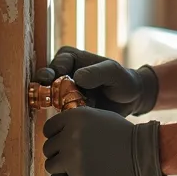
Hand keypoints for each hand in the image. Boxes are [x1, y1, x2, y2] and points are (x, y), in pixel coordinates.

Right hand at [35, 46, 158, 116]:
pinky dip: (65, 117)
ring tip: (75, 108)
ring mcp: (63, 92)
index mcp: (69, 57)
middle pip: (46, 83)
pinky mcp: (66, 108)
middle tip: (55, 100)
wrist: (131, 99)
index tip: (51, 82)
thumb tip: (77, 77)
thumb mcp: (114, 72)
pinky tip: (77, 118)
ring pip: (51, 100)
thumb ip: (98, 72)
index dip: (51, 75)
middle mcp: (62, 73)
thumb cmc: (123, 80)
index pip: (55, 66)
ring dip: (60, 107)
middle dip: (49, 93)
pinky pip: (59, 113)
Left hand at [42, 106, 164, 175]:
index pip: (48, 129)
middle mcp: (71, 137)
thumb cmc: (122, 134)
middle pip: (48, 150)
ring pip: (51, 168)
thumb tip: (52, 134)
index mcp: (75, 117)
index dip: (56, 137)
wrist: (144, 153)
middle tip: (76, 158)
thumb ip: (75, 122)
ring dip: (62, 171)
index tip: (66, 143)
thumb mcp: (98, 117)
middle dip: (59, 154)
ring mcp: (74, 160)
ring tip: (78, 170)